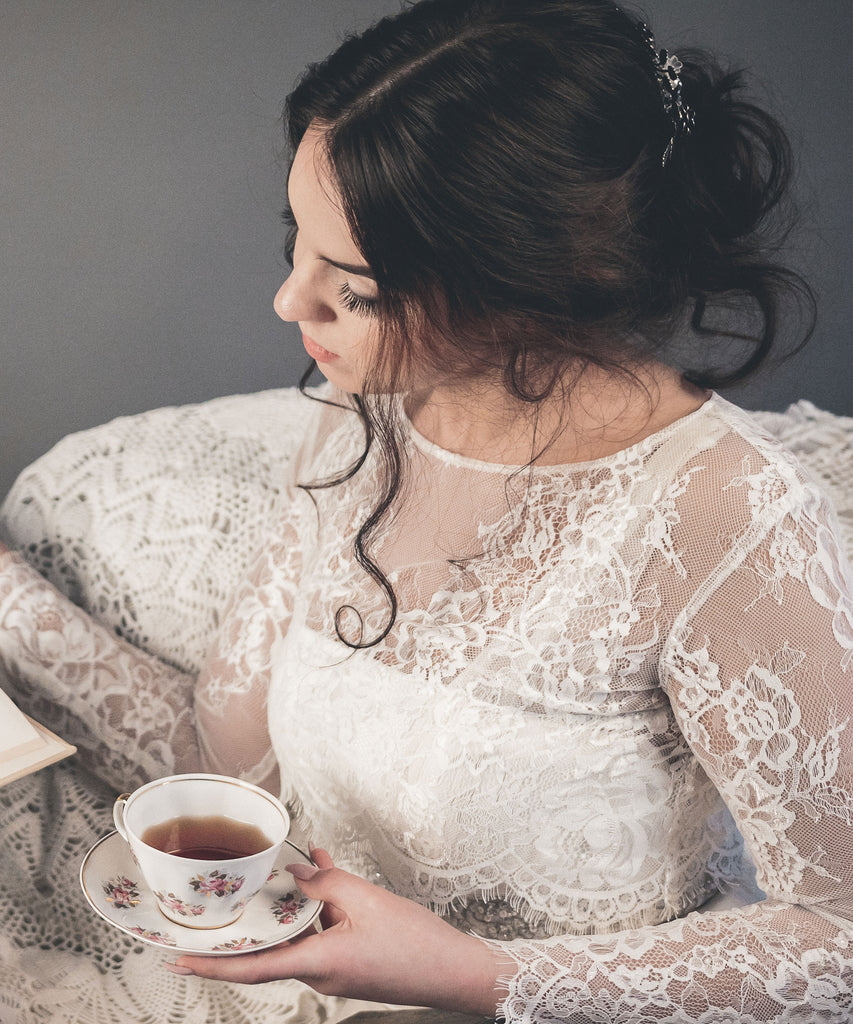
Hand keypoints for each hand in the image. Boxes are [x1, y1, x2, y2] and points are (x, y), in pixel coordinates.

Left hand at [166, 848, 504, 1015]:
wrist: (454, 970)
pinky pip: (322, 929)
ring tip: (289, 862)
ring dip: (293, 900)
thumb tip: (298, 873)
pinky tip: (322, 869)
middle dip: (250, 919)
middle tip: (220, 900)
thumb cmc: (415, 944)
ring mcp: (335, 969)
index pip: (251, 967)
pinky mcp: (350, 960)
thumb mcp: (367, 901)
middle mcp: (319, 972)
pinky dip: (319, 903)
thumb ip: (326, 883)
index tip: (176, 958)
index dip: (211, 964)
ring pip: (300, 931)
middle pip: (272, 944)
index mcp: (317, 963)